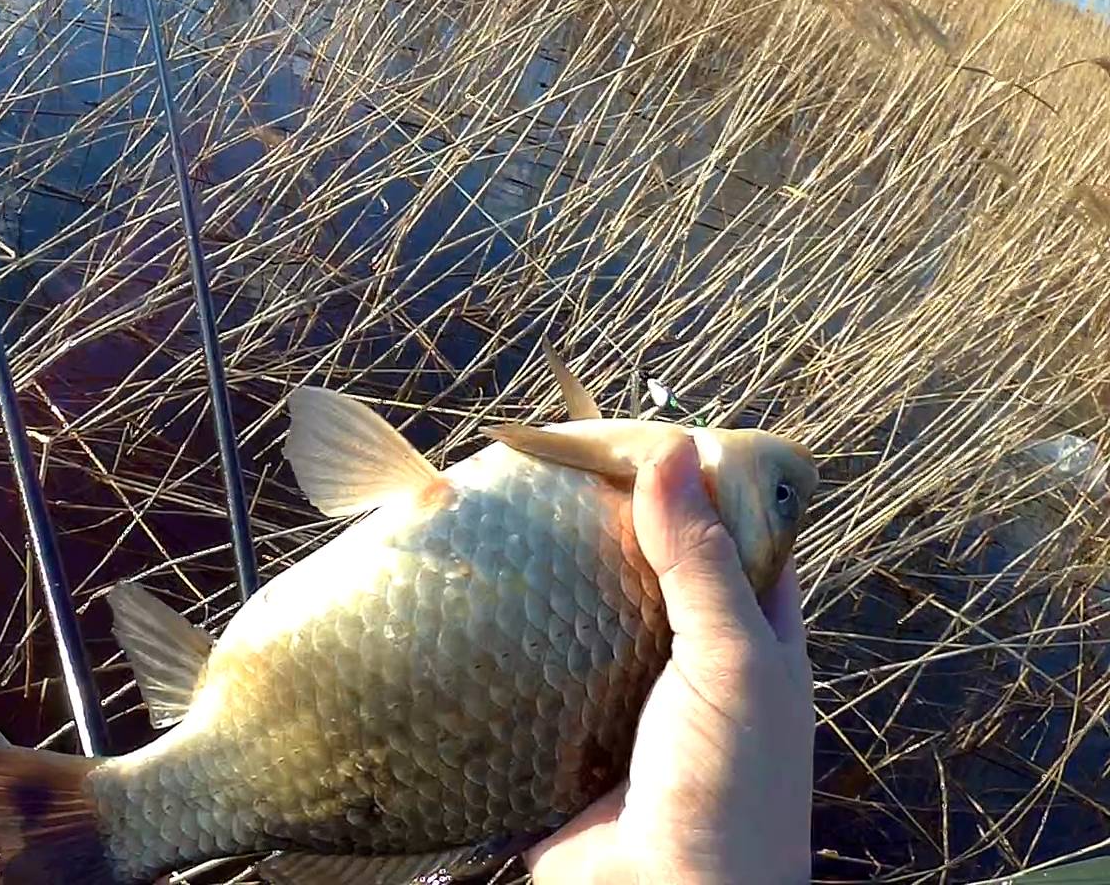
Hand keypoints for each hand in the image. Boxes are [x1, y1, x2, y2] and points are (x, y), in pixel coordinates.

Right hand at [525, 438, 814, 883]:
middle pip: (650, 574)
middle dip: (605, 527)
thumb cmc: (727, 791)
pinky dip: (506, 642)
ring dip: (549, 583)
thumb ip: (702, 561)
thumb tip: (675, 446)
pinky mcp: (563, 740)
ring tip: (499, 521)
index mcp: (755, 645)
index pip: (735, 539)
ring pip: (585, 620)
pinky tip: (470, 602)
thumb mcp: (733, 662)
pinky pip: (532, 675)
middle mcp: (692, 670)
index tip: (634, 436)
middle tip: (548, 472)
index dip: (696, 485)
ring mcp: (625, 706)